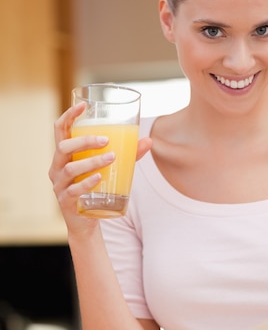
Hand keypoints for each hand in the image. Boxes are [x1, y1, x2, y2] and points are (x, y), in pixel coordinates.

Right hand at [48, 103, 151, 232]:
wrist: (86, 223)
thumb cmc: (97, 189)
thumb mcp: (112, 169)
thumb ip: (129, 155)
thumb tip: (149, 141)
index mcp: (65, 155)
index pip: (60, 130)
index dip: (69, 116)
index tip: (83, 106)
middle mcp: (57, 167)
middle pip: (63, 147)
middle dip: (84, 141)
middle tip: (106, 140)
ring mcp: (59, 185)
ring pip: (69, 168)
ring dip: (91, 161)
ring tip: (111, 158)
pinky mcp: (66, 202)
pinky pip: (73, 190)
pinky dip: (87, 183)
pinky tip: (99, 178)